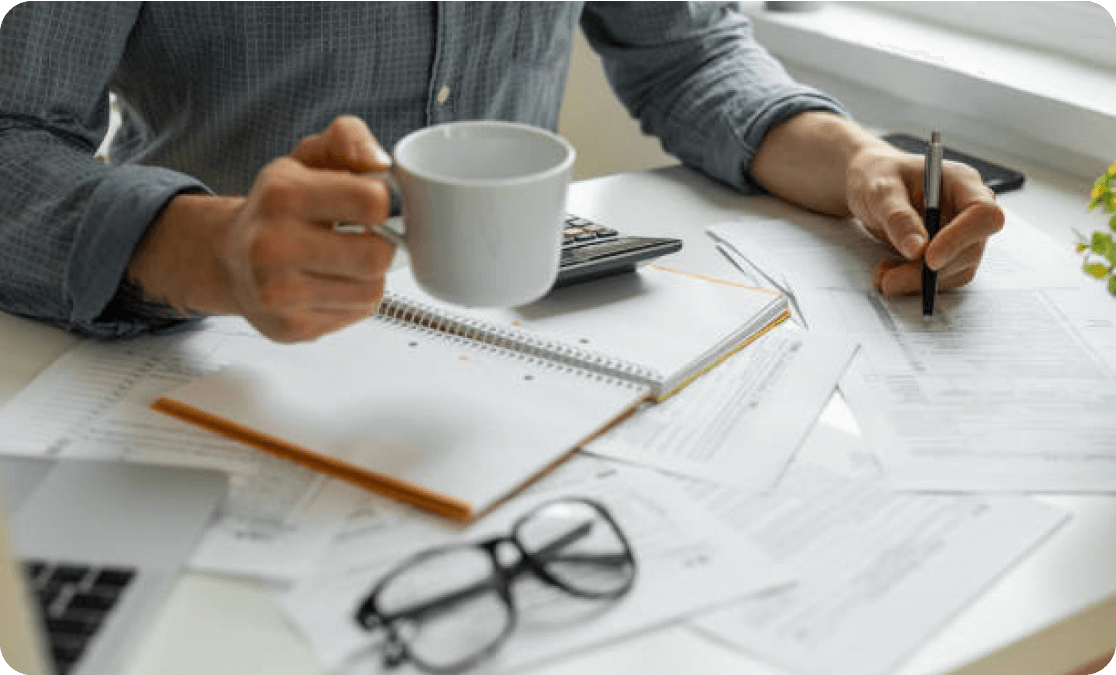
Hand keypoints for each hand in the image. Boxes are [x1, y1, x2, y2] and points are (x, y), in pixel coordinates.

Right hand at [128, 116, 397, 341]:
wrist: (229, 258)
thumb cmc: (279, 207)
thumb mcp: (308, 157)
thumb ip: (347, 138)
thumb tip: (379, 162)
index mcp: (282, 195)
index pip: (371, 202)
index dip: (388, 202)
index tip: (378, 203)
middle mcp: (273, 246)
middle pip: (376, 256)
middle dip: (382, 244)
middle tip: (367, 235)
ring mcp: (278, 294)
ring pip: (371, 290)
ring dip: (369, 275)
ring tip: (345, 260)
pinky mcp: (290, 328)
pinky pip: (356, 314)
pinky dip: (354, 299)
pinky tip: (331, 283)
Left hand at [845, 144, 1004, 295]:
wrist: (868, 184)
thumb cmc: (876, 176)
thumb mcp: (879, 191)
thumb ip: (898, 217)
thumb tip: (918, 248)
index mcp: (962, 182)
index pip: (983, 214)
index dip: (960, 239)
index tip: (929, 258)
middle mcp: (967, 209)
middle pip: (970, 249)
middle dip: (930, 270)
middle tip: (890, 280)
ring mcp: (962, 233)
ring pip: (957, 270)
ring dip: (919, 281)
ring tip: (883, 276)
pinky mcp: (949, 253)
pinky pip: (942, 277)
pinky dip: (916, 283)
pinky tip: (891, 273)